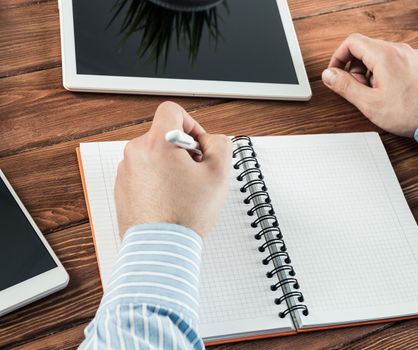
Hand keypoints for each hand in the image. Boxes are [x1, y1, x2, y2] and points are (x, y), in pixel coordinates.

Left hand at [115, 102, 231, 236]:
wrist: (160, 248)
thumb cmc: (186, 215)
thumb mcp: (219, 174)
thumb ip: (221, 144)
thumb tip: (211, 141)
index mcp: (157, 143)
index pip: (172, 111)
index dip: (191, 124)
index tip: (198, 145)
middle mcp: (135, 153)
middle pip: (163, 136)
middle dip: (183, 150)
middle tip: (196, 174)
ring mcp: (125, 172)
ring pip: (154, 155)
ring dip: (170, 166)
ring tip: (183, 192)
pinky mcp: (122, 189)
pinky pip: (143, 174)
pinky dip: (158, 181)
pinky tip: (170, 201)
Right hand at [322, 33, 417, 136]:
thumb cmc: (410, 113)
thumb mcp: (369, 103)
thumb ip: (345, 86)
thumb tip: (329, 75)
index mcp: (385, 55)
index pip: (352, 42)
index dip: (338, 57)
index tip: (336, 73)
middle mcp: (400, 50)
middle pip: (367, 48)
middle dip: (355, 68)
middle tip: (358, 89)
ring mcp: (413, 55)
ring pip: (382, 55)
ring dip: (371, 71)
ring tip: (376, 93)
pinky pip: (397, 61)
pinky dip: (387, 72)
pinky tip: (391, 92)